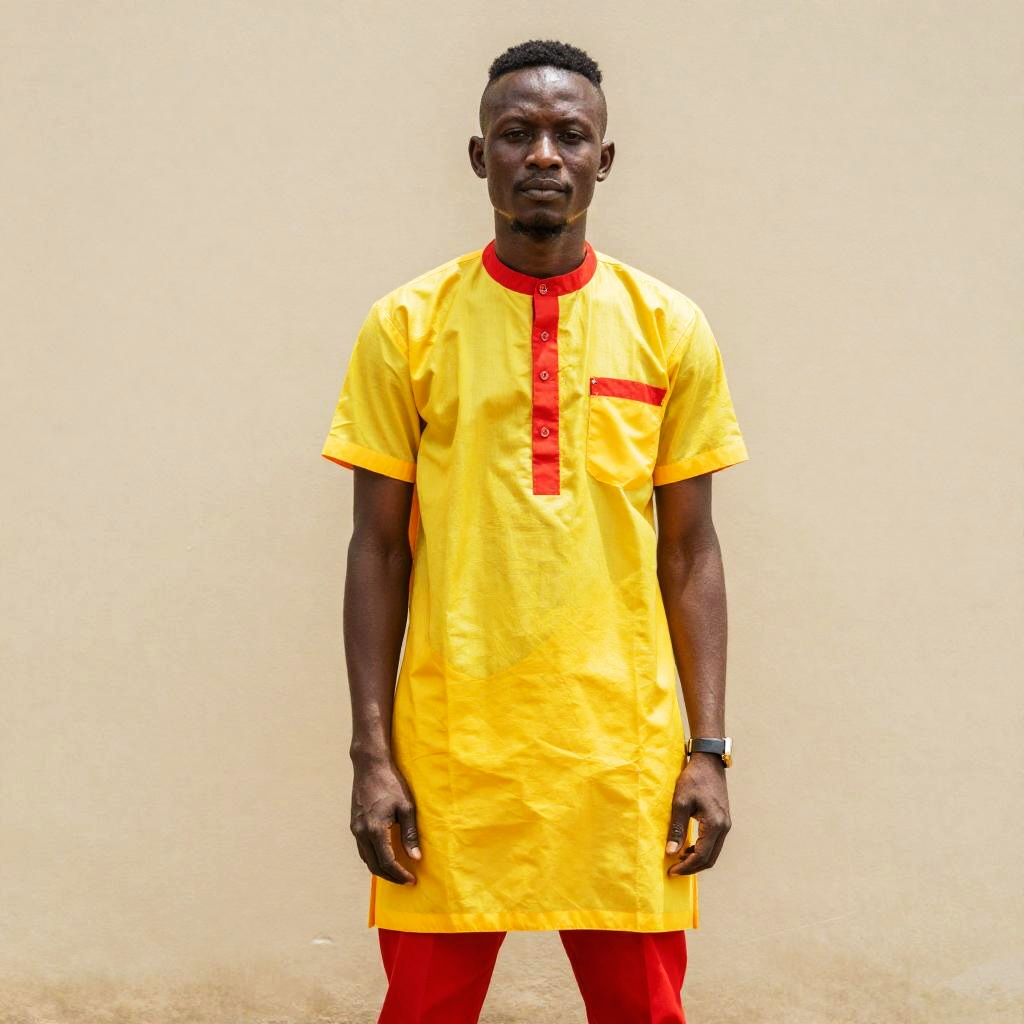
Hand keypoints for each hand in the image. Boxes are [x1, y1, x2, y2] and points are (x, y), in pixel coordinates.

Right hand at [350, 758, 420, 884]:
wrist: (370, 766)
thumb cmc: (391, 784)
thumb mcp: (406, 807)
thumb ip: (410, 834)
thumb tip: (416, 858)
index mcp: (375, 829)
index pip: (387, 862)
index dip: (400, 874)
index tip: (412, 880)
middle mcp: (361, 833)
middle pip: (374, 865)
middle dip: (391, 876)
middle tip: (406, 880)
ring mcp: (355, 829)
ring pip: (366, 859)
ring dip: (381, 869)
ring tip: (398, 872)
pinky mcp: (354, 825)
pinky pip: (363, 849)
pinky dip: (374, 858)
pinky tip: (385, 857)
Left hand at [665, 753, 730, 875]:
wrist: (708, 762)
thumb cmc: (693, 779)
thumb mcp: (680, 802)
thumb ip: (677, 828)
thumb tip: (671, 852)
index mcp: (715, 825)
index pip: (702, 856)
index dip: (686, 867)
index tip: (671, 871)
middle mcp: (724, 827)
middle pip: (710, 858)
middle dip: (692, 867)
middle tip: (674, 869)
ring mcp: (725, 824)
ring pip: (713, 852)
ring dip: (697, 859)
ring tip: (678, 858)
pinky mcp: (722, 820)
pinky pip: (714, 843)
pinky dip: (702, 850)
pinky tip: (688, 847)